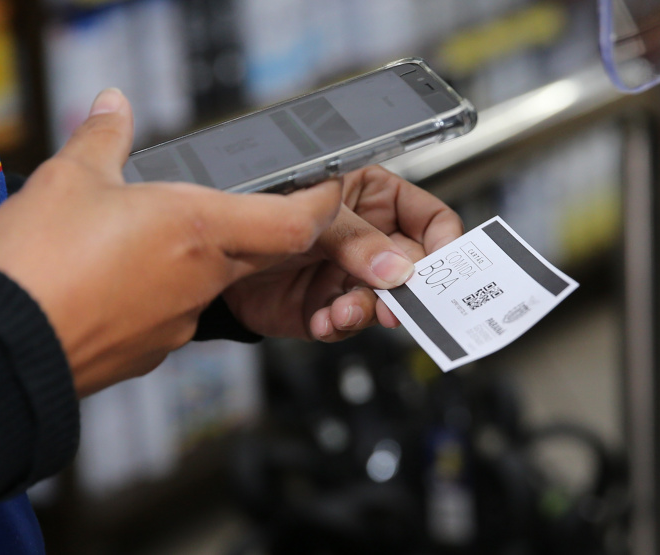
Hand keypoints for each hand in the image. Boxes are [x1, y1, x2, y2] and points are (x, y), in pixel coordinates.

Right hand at [0, 89, 341, 395]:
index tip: (325, 189)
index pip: (294, 223)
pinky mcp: (151, 352)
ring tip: (151, 239)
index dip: (321, 205)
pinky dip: (164, 292)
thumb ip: (103, 137)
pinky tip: (123, 280)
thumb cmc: (38, 267)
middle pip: (260, 253)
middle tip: (245, 204)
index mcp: (197, 229)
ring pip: (213, 283)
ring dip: (201, 259)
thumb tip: (113, 106)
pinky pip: (174, 314)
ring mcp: (179, 322)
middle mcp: (201, 280)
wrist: (1, 349)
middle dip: (262, 227)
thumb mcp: (69, 178)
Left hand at [223, 165, 463, 341]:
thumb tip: (396, 270)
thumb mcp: (317, 212)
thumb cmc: (262, 205)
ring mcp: (349, 275)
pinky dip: (340, 325)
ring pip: (385, 302)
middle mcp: (368, 239)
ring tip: (343, 311)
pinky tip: (324, 319)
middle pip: (413, 267)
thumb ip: (357, 239)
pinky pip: (350, 322)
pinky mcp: (327, 306)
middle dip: (407, 290)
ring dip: (369, 311)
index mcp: (374, 198)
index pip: (430, 218)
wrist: (215, 247)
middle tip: (397, 305)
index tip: (442, 267)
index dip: (445, 242)